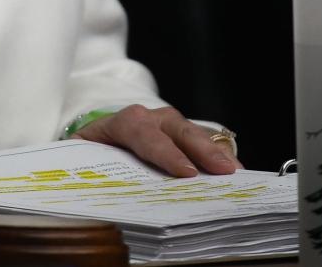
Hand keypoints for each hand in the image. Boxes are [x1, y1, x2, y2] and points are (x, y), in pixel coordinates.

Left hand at [75, 105, 241, 176]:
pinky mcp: (181, 135)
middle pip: (176, 128)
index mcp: (120, 123)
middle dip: (202, 148)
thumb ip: (91, 171)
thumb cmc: (90, 153)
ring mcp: (167, 125)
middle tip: (226, 170)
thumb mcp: (83, 160)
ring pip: (193, 132)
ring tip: (238, 174)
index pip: (142, 132)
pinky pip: (202, 140)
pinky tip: (234, 172)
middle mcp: (149, 119)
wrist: (93, 139)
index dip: (165, 152)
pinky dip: (218, 154)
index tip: (186, 173)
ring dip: (215, 151)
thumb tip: (94, 201)